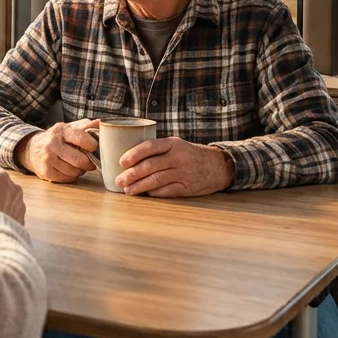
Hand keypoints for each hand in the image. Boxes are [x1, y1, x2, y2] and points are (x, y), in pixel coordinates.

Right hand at [16, 119, 100, 182]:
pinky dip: (72, 176)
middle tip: (90, 161)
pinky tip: (69, 169)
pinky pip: (68, 179)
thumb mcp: (68, 128)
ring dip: (80, 170)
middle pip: (81, 160)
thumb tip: (101, 123)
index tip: (93, 148)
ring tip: (77, 164)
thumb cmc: (56, 138)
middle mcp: (52, 144)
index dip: (93, 146)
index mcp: (61, 130)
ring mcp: (48, 159)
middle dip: (89, 163)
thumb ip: (85, 126)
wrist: (31, 149)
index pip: (84, 139)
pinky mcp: (46, 172)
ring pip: (75, 171)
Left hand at [113, 138, 232, 196]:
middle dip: (131, 174)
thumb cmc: (191, 155)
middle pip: (150, 166)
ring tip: (127, 190)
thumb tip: (129, 160)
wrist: (219, 166)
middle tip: (119, 180)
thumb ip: (158, 150)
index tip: (121, 162)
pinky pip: (166, 191)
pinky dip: (153, 193)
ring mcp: (184, 173)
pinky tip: (144, 194)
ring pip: (156, 180)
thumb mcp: (177, 145)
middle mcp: (178, 157)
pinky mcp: (187, 188)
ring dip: (139, 186)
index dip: (134, 154)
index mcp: (173, 143)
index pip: (150, 146)